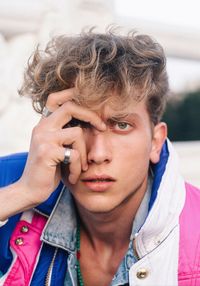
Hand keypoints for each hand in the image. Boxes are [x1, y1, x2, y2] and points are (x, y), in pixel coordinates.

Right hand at [18, 89, 105, 205]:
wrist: (30, 190)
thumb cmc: (48, 170)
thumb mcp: (57, 148)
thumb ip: (66, 134)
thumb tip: (91, 124)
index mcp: (45, 124)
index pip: (56, 98)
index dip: (74, 94)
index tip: (94, 104)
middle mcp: (42, 127)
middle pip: (70, 107)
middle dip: (91, 116)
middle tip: (102, 127)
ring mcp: (44, 138)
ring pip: (77, 133)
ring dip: (84, 153)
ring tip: (81, 167)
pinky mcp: (47, 151)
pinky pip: (74, 154)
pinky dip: (78, 167)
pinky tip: (73, 177)